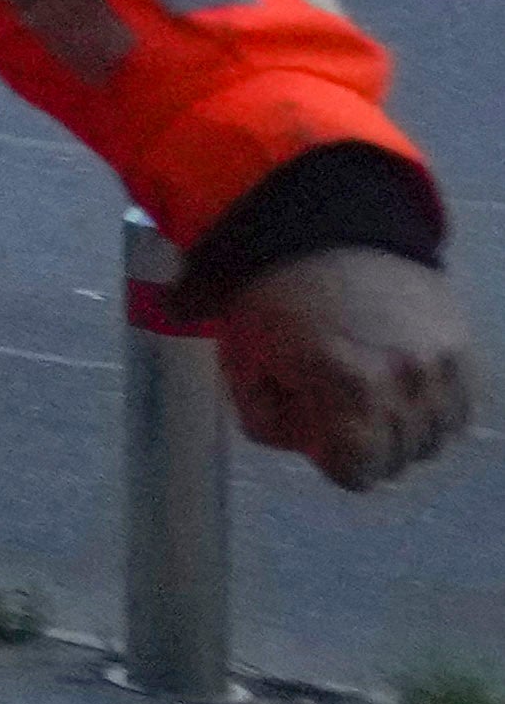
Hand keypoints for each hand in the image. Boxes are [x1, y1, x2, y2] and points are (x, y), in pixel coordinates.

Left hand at [209, 245, 476, 493]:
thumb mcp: (243, 368)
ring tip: (368, 389)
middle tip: (337, 405)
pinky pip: (458, 408)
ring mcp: (439, 361)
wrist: (321, 231)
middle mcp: (404, 377)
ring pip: (433, 438)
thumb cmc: (273, 300)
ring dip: (401, 428)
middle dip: (363, 445)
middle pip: (397, 461)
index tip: (319, 431)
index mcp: (346, 384)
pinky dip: (431, 406)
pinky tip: (397, 380)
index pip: (358, 473)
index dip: (332, 459)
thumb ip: (273, 426)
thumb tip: (317, 450)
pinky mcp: (461, 345)